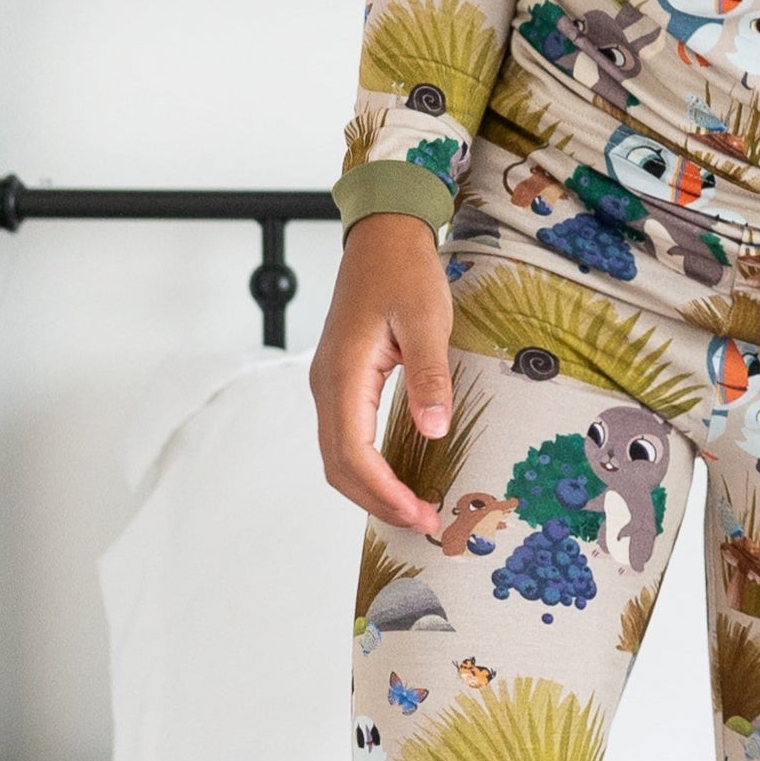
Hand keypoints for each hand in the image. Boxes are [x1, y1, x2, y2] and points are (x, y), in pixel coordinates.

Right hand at [313, 213, 455, 533]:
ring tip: (414, 509)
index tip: (418, 513)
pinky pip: (346, 438)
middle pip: (338, 466)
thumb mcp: (427, 320)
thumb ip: (428, 376)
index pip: (352, 453)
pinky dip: (368, 467)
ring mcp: (330, 385)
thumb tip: (433, 431)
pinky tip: (398, 477)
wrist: (382, 237)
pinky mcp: (341, 383)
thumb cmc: (404, 271)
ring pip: (338, 456)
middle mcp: (326, 385)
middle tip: (424, 522)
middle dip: (378, 502)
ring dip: (371, 489)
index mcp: (342, 374)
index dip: (382, 492)